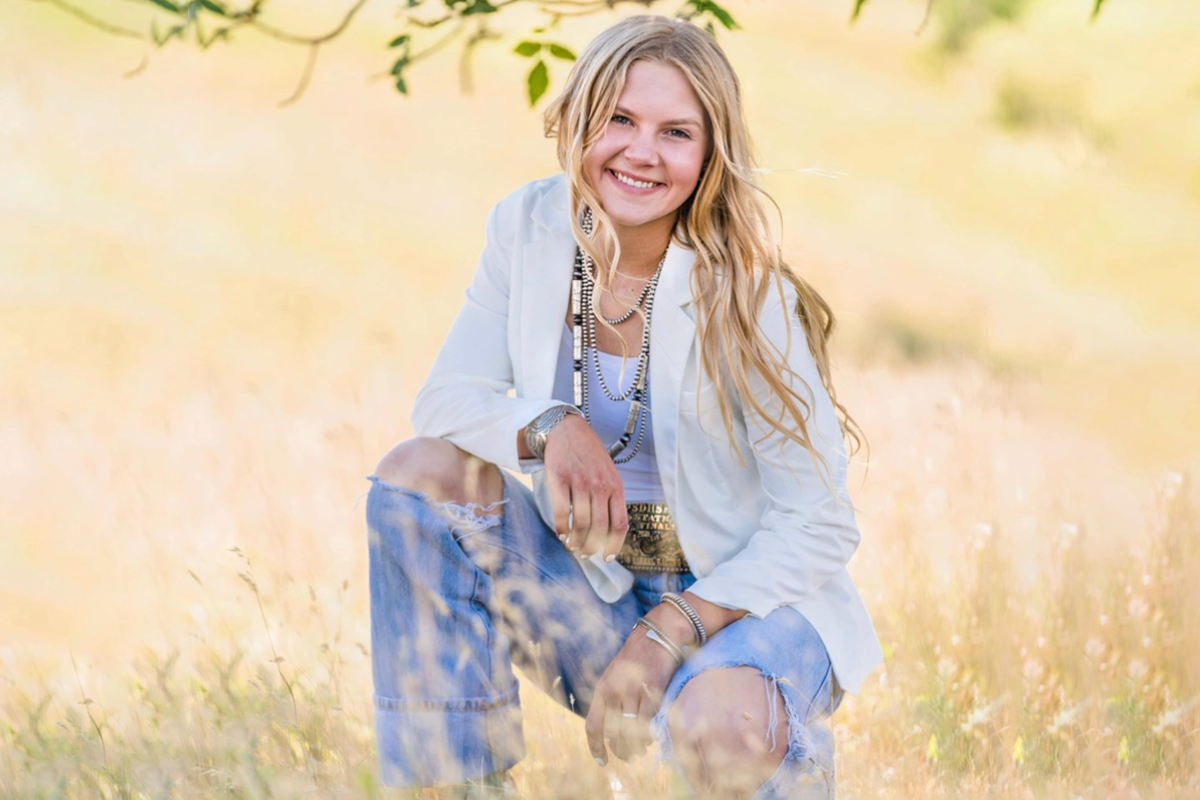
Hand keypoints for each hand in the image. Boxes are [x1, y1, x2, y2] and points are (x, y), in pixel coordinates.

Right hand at [543, 415, 628, 560]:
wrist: (567, 430)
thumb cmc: (589, 455)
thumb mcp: (608, 474)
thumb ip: (611, 498)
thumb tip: (609, 530)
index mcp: (615, 487)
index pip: (620, 524)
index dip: (614, 545)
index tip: (607, 557)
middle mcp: (600, 486)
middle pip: (599, 528)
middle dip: (591, 547)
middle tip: (584, 554)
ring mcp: (580, 483)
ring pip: (581, 523)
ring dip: (576, 541)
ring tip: (571, 545)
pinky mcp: (560, 480)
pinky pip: (562, 512)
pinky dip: (561, 528)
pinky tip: (560, 533)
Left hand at [585, 620, 677, 765]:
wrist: (658, 634)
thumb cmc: (637, 656)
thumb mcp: (615, 674)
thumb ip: (611, 697)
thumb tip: (612, 727)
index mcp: (602, 688)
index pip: (592, 725)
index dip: (595, 747)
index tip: (601, 762)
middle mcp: (614, 691)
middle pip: (612, 733)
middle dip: (620, 751)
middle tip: (628, 757)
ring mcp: (632, 691)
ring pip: (630, 731)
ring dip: (636, 746)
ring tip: (640, 749)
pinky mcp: (651, 691)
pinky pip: (647, 723)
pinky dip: (648, 735)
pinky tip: (650, 738)